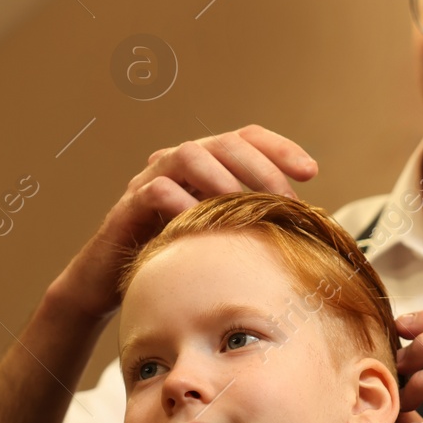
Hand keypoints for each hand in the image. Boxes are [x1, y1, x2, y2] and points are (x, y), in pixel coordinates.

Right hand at [49, 124, 316, 320]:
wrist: (111, 285)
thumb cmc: (177, 262)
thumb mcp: (222, 239)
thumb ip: (253, 224)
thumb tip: (309, 229)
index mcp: (207, 166)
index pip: (247, 138)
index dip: (281, 148)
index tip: (312, 172)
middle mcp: (178, 164)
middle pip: (224, 142)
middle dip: (261, 167)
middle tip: (286, 199)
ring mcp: (150, 180)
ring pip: (188, 154)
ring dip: (223, 178)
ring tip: (246, 206)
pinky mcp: (127, 206)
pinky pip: (155, 191)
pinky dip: (181, 202)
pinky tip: (203, 224)